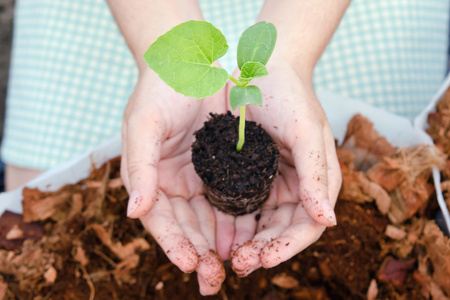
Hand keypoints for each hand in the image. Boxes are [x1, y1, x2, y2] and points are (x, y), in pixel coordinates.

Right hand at [121, 69, 226, 294]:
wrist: (190, 64)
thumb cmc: (159, 91)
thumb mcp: (143, 124)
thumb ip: (139, 168)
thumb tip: (134, 212)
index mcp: (148, 179)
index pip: (158, 220)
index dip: (172, 243)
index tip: (189, 263)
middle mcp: (172, 185)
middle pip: (186, 227)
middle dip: (199, 254)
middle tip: (213, 280)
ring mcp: (198, 179)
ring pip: (210, 221)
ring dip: (221, 245)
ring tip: (237, 266)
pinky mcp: (221, 170)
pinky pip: (230, 201)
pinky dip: (237, 221)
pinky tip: (250, 237)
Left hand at [221, 59, 341, 275]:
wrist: (263, 68)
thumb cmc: (291, 95)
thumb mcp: (306, 132)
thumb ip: (316, 175)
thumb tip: (329, 220)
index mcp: (317, 181)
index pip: (308, 225)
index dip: (287, 247)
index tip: (263, 259)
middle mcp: (297, 187)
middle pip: (282, 231)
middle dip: (263, 250)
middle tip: (239, 264)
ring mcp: (272, 182)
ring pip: (260, 224)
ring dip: (246, 243)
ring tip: (226, 257)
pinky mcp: (249, 175)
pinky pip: (242, 207)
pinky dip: (232, 223)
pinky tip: (217, 234)